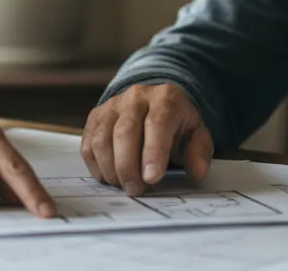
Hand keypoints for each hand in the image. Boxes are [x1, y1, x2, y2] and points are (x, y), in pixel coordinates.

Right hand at [80, 83, 212, 196]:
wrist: (155, 104)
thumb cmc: (177, 125)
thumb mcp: (196, 135)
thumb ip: (199, 152)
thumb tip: (198, 171)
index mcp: (165, 98)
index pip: (157, 123)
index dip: (153, 152)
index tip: (152, 179)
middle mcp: (136, 97)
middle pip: (124, 132)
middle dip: (128, 167)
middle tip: (135, 190)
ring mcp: (112, 106)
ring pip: (102, 139)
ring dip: (111, 169)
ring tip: (124, 185)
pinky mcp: (95, 117)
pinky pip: (88, 144)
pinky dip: (96, 167)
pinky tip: (111, 177)